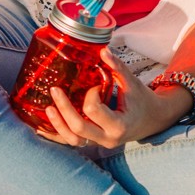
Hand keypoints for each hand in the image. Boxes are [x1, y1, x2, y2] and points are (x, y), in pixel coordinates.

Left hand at [38, 47, 184, 148]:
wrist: (153, 120)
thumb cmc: (143, 101)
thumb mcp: (133, 84)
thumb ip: (118, 68)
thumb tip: (103, 50)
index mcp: (119, 124)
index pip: (94, 110)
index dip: (90, 95)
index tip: (96, 86)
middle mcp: (107, 138)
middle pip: (78, 128)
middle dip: (64, 109)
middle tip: (54, 90)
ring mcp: (99, 143)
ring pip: (72, 140)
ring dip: (57, 124)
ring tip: (48, 108)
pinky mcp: (93, 143)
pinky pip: (71, 142)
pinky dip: (57, 134)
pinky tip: (42, 127)